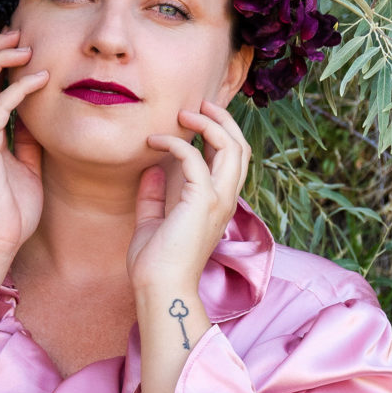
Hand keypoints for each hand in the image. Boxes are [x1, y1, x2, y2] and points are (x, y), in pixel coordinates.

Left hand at [127, 100, 250, 293]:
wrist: (158, 288)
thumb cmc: (155, 263)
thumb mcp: (152, 222)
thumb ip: (154, 196)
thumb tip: (150, 170)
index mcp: (217, 204)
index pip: (232, 160)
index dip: (220, 133)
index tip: (195, 117)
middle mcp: (225, 200)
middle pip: (241, 147)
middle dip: (223, 119)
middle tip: (198, 104)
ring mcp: (218, 201)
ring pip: (232, 147)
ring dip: (209, 123)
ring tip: (184, 113)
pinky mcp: (202, 202)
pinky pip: (195, 159)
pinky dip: (175, 143)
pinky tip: (154, 141)